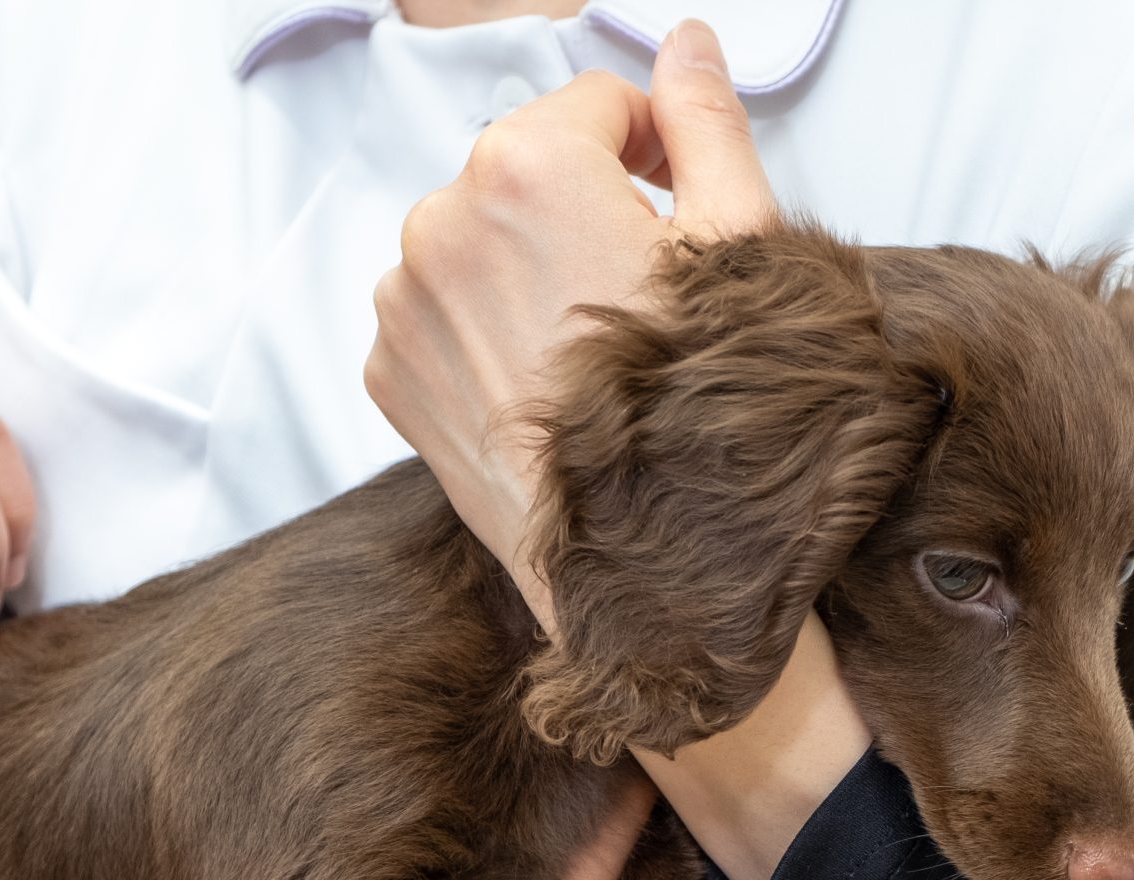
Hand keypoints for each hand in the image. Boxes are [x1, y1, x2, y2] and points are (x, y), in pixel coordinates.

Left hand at [366, 27, 865, 879]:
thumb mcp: (743, 246)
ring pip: (476, 244)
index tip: (676, 202)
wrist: (653, 573)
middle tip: (649, 294)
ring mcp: (405, 305)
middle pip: (524, 173)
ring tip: (601, 350)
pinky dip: (489, 333)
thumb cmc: (708, 418)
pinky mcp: (390, 375)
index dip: (650, 147)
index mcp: (526, 167)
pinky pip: (440, 316)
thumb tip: (688, 47)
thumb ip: (705, 123)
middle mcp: (441, 224)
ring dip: (530, 270)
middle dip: (583, 211)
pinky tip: (551, 385)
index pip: (592, 103)